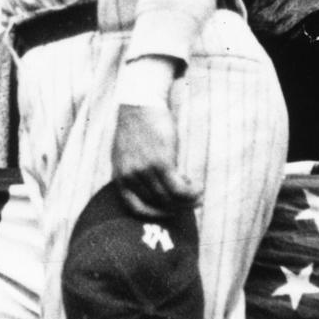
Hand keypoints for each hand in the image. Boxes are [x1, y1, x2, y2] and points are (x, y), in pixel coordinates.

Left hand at [111, 103, 199, 217]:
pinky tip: (198, 186)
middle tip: (191, 201)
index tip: (170, 212)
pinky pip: (180, 188)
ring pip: (170, 198)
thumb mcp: (126, 154)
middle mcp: (130, 176)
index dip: (155, 215)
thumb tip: (154, 193)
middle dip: (177, 206)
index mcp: (119, 176)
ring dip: (188, 200)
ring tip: (197, 193)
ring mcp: (145, 171)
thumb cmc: (136, 128)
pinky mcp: (161, 162)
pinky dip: (192, 192)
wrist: (139, 104)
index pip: (135, 208)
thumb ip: (134, 174)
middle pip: (158, 204)